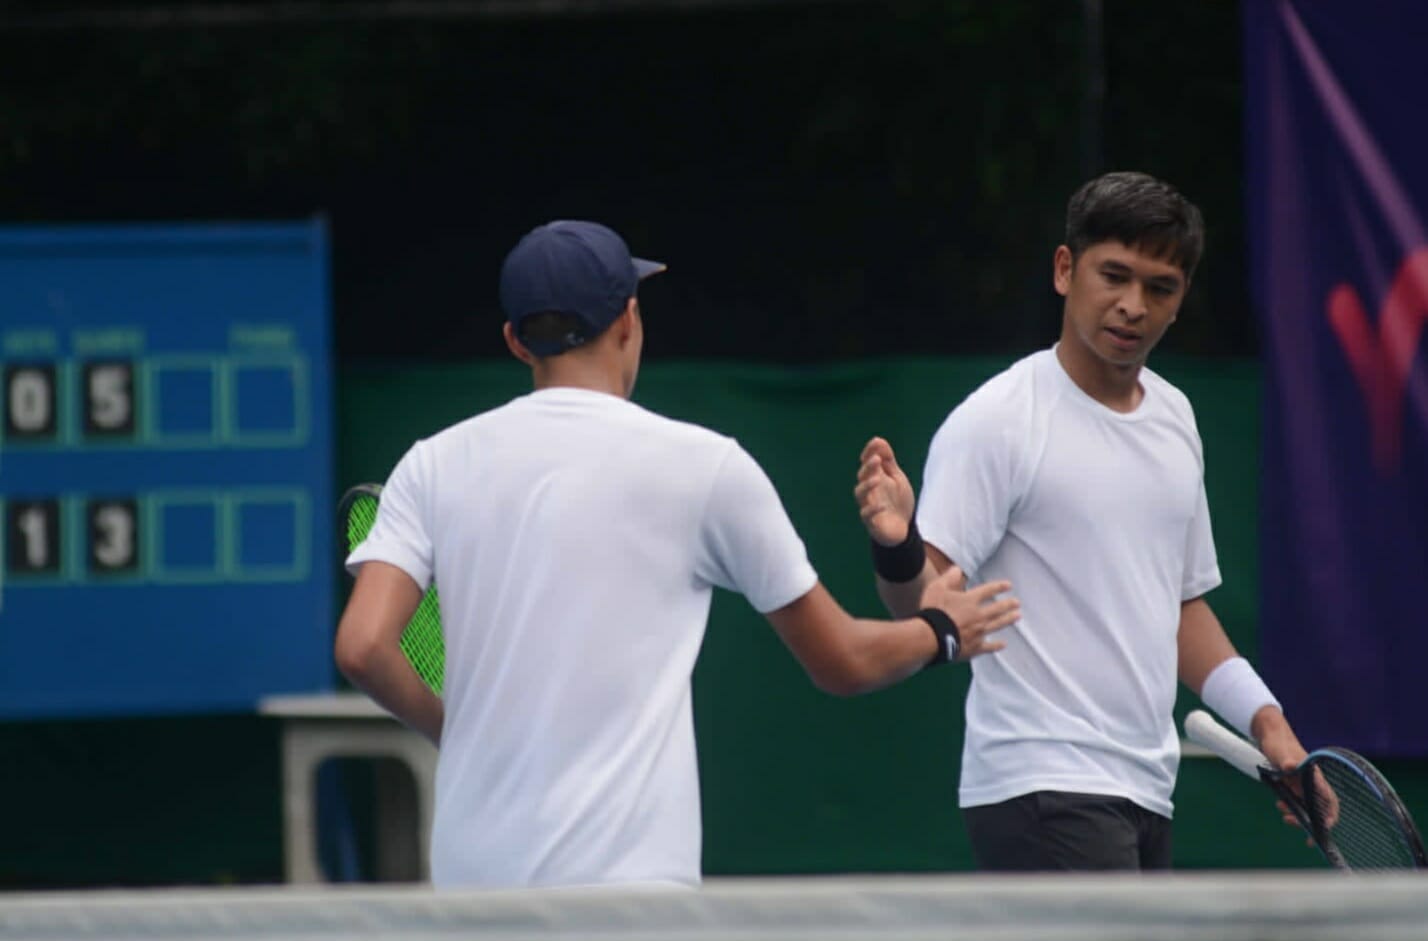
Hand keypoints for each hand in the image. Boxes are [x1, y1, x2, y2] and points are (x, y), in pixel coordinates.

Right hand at [855, 437, 915, 545]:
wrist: (903, 529)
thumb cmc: (898, 501)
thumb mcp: (897, 478)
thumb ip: (888, 461)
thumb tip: (878, 440)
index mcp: (875, 477)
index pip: (868, 462)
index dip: (870, 451)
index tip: (875, 442)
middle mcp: (869, 490)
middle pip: (863, 476)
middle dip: (869, 467)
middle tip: (876, 458)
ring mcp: (868, 505)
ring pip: (860, 494)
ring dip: (867, 485)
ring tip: (877, 479)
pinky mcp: (871, 521)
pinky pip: (867, 515)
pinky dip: (872, 509)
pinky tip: (881, 505)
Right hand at [918, 564, 1018, 660]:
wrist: (931, 637)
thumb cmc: (933, 611)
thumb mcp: (937, 588)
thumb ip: (948, 578)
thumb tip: (957, 569)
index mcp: (970, 600)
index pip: (988, 591)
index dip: (999, 587)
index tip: (1008, 586)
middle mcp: (978, 615)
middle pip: (997, 608)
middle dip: (1008, 604)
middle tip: (1017, 603)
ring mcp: (978, 632)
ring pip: (997, 624)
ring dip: (1008, 620)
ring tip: (1017, 617)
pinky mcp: (974, 647)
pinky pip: (988, 646)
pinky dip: (996, 645)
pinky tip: (1002, 644)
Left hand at [1255, 709, 1338, 838]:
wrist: (1270, 737)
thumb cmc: (1279, 744)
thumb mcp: (1281, 753)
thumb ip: (1287, 761)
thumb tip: (1291, 767)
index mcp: (1315, 778)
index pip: (1330, 801)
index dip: (1330, 816)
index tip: (1323, 827)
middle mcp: (1312, 784)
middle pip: (1318, 809)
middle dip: (1308, 821)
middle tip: (1290, 821)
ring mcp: (1303, 785)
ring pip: (1306, 808)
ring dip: (1297, 815)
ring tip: (1283, 813)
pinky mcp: (1294, 785)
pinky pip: (1296, 802)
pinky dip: (1290, 808)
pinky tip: (1280, 805)